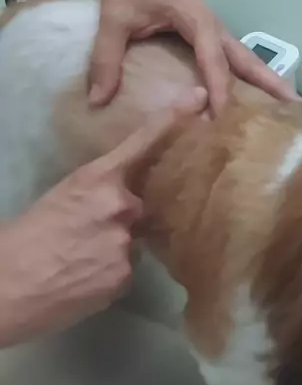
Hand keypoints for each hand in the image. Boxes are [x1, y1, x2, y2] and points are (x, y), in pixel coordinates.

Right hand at [0, 90, 206, 345]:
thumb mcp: (63, 196)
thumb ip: (98, 192)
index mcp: (98, 178)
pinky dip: (108, 274)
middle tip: (85, 234)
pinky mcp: (125, 276)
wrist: (5, 286)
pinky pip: (126, 270)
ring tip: (77, 261)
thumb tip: (119, 199)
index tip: (199, 98)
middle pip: (141, 206)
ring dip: (113, 249)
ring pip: (133, 242)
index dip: (174, 119)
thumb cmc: (25, 237)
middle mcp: (121, 206)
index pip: (143, 143)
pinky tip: (82, 279)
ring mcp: (126, 242)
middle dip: (121, 218)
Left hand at [89, 0, 297, 113]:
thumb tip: (97, 100)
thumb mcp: (114, 19)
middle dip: (270, 82)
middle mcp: (212, 25)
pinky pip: (230, 56)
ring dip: (263, 79)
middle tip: (295, 108)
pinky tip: (251, 93)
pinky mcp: (205, 29)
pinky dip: (245, 74)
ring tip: (286, 106)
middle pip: (246, 58)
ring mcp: (212, 27)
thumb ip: (106, 58)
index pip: (213, 60)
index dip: (220, 89)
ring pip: (243, 57)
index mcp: (196, 20)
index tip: (224, 117)